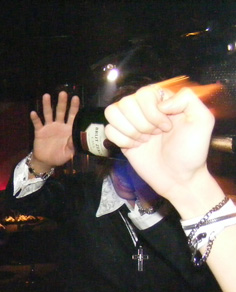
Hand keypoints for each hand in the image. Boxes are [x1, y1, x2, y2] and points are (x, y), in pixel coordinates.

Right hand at [29, 91, 79, 170]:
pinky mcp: (39, 131)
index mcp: (68, 129)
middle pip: (60, 111)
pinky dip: (35, 118)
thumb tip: (76, 136)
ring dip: (47, 105)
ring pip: (48, 114)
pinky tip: (33, 113)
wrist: (46, 161)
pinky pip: (37, 123)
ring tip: (46, 96)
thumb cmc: (59, 156)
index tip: (75, 98)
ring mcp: (48, 127)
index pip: (72, 116)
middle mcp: (58, 125)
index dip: (74, 107)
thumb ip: (72, 144)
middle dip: (62, 102)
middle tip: (62, 93)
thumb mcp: (69, 152)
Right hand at [104, 83, 220, 216]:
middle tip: (156, 135)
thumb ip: (188, 99)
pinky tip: (135, 146)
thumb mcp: (203, 121)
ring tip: (144, 140)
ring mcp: (132, 123)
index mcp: (163, 100)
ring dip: (129, 130)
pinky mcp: (122, 138)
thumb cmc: (191, 152)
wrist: (178, 178)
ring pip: (113, 113)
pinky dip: (121, 140)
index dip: (152, 112)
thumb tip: (161, 103)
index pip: (144, 93)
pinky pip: (109, 130)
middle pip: (126, 103)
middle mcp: (145, 109)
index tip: (167, 127)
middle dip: (142, 123)